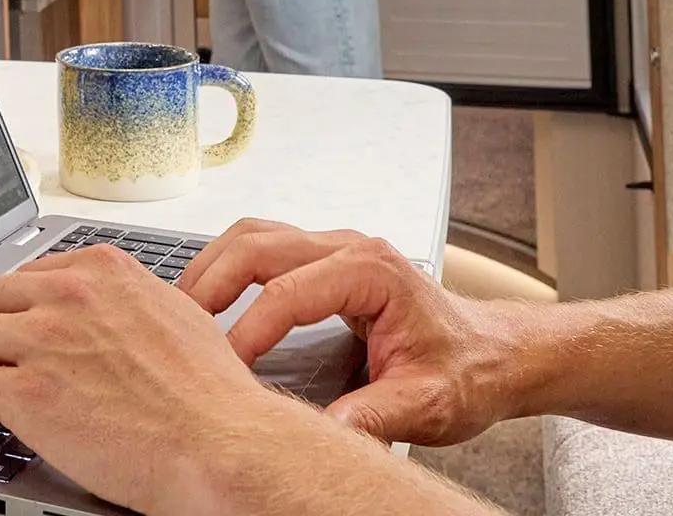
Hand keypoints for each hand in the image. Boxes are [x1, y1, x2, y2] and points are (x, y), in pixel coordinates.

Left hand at [0, 245, 322, 514]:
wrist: (220, 442)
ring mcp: (44, 341)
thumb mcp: (174, 315)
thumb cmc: (210, 394)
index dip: (7, 304)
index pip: (29, 274)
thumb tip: (110, 313)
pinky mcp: (29, 393)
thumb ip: (128, 304)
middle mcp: (69, 295)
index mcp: (103, 272)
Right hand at [180, 221, 529, 446]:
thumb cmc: (468, 369)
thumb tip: (321, 435)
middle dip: (211, 284)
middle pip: (257, 246)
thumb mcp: (426, 403)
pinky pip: (263, 248)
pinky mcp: (324, 261)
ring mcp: (334, 249)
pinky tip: (211, 300)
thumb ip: (373, 417)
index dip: (249, 333)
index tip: (224, 369)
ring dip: (213, 267)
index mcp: (373, 272)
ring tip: (181, 310)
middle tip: (177, 327)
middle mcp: (349, 248)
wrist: (495, 354)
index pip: (288, 294)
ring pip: (253, 236)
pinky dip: (228, 267)